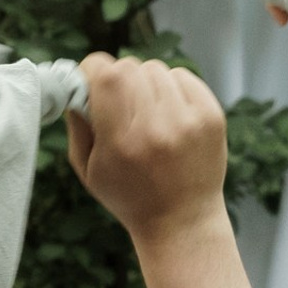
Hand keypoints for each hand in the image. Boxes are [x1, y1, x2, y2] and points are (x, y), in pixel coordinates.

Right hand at [66, 54, 228, 242]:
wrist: (182, 221)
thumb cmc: (129, 197)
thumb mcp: (88, 170)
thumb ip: (78, 125)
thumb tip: (76, 83)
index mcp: (121, 142)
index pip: (106, 75)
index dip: (93, 70)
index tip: (91, 81)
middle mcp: (157, 128)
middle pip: (129, 67)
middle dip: (117, 78)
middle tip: (119, 103)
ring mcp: (188, 120)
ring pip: (156, 69)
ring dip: (145, 83)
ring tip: (146, 112)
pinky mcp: (211, 116)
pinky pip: (182, 76)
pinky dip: (170, 87)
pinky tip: (168, 112)